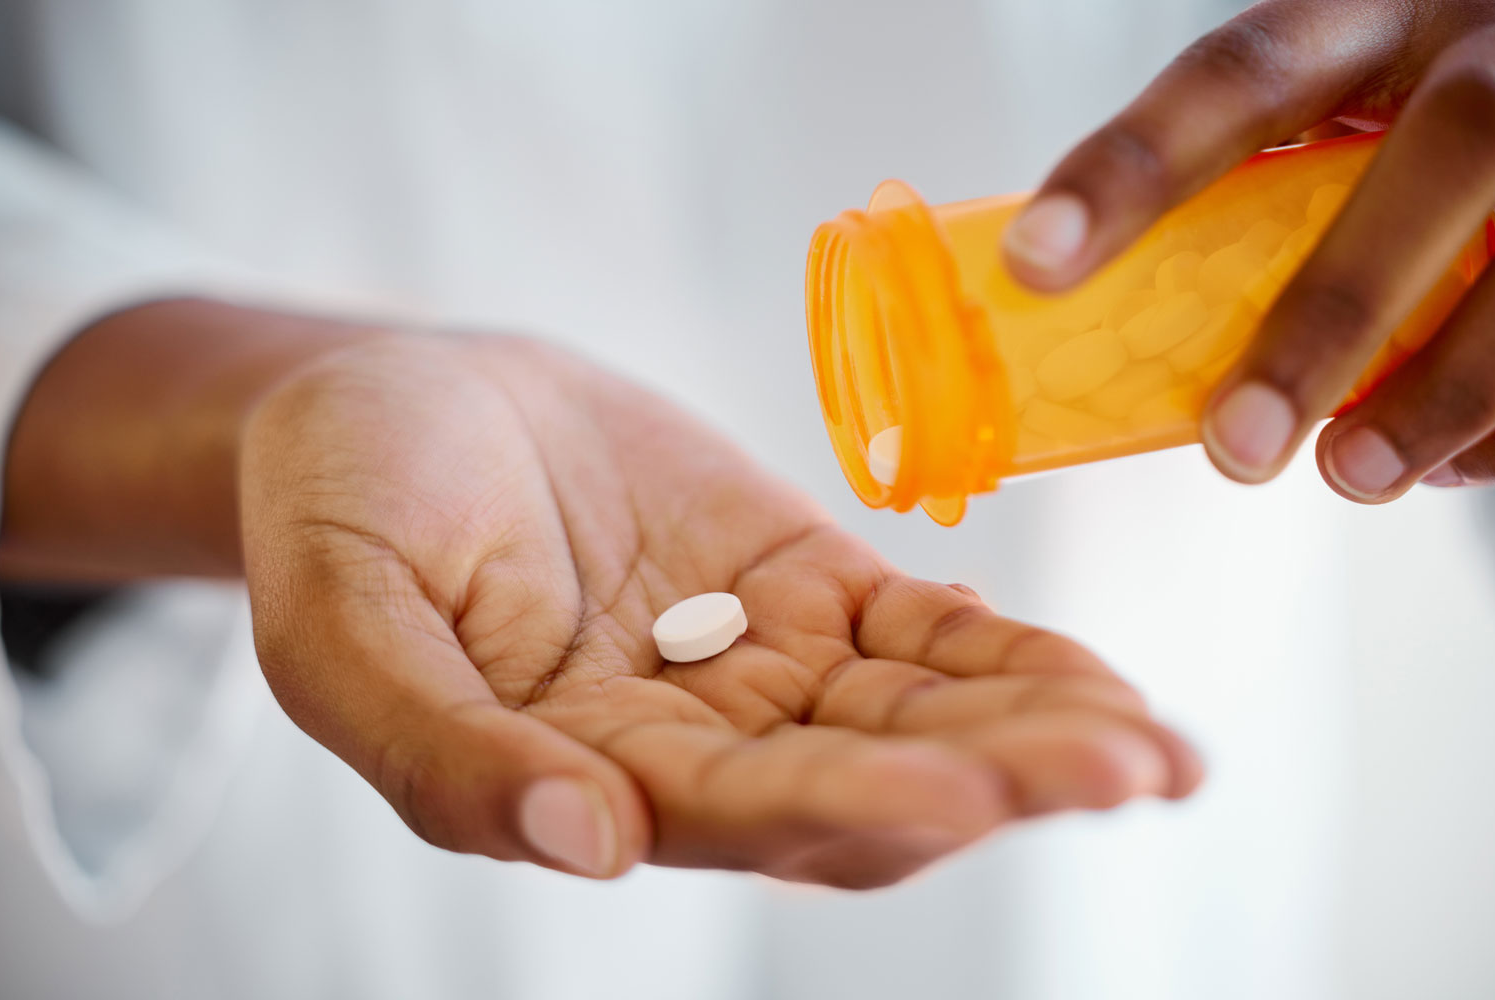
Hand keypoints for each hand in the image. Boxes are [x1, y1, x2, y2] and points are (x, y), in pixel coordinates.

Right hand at [240, 328, 1200, 887]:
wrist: (402, 401)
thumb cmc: (340, 507)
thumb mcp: (342, 624)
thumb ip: (443, 747)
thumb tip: (590, 846)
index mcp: (577, 778)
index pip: (733, 814)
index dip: (845, 800)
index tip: (959, 790)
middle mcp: (685, 747)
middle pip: (859, 785)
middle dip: (992, 781)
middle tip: (1121, 771)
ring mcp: (753, 665)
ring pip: (912, 716)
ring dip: (1030, 731)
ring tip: (1155, 749)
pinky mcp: (800, 584)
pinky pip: (918, 633)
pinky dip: (1002, 653)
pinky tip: (1095, 679)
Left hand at [1002, 0, 1494, 499]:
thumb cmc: (1406, 133)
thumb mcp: (1336, 118)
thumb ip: (1249, 196)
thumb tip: (1104, 341)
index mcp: (1371, 15)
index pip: (1240, 72)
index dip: (1134, 165)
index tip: (1038, 259)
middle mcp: (1490, 46)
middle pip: (1442, 151)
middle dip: (1333, 313)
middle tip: (1235, 444)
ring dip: (1440, 390)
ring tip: (1350, 475)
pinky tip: (1447, 464)